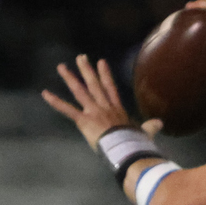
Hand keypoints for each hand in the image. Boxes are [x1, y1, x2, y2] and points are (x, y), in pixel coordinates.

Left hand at [42, 55, 160, 148]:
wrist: (127, 147)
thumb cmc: (136, 142)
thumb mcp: (144, 132)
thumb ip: (150, 127)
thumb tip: (160, 123)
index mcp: (116, 109)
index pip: (110, 88)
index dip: (105, 74)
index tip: (100, 62)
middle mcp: (104, 106)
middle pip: (94, 84)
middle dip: (86, 70)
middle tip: (80, 57)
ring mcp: (93, 111)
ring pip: (80, 91)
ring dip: (69, 78)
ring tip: (61, 67)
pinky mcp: (84, 120)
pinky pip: (67, 110)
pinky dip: (56, 102)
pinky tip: (45, 93)